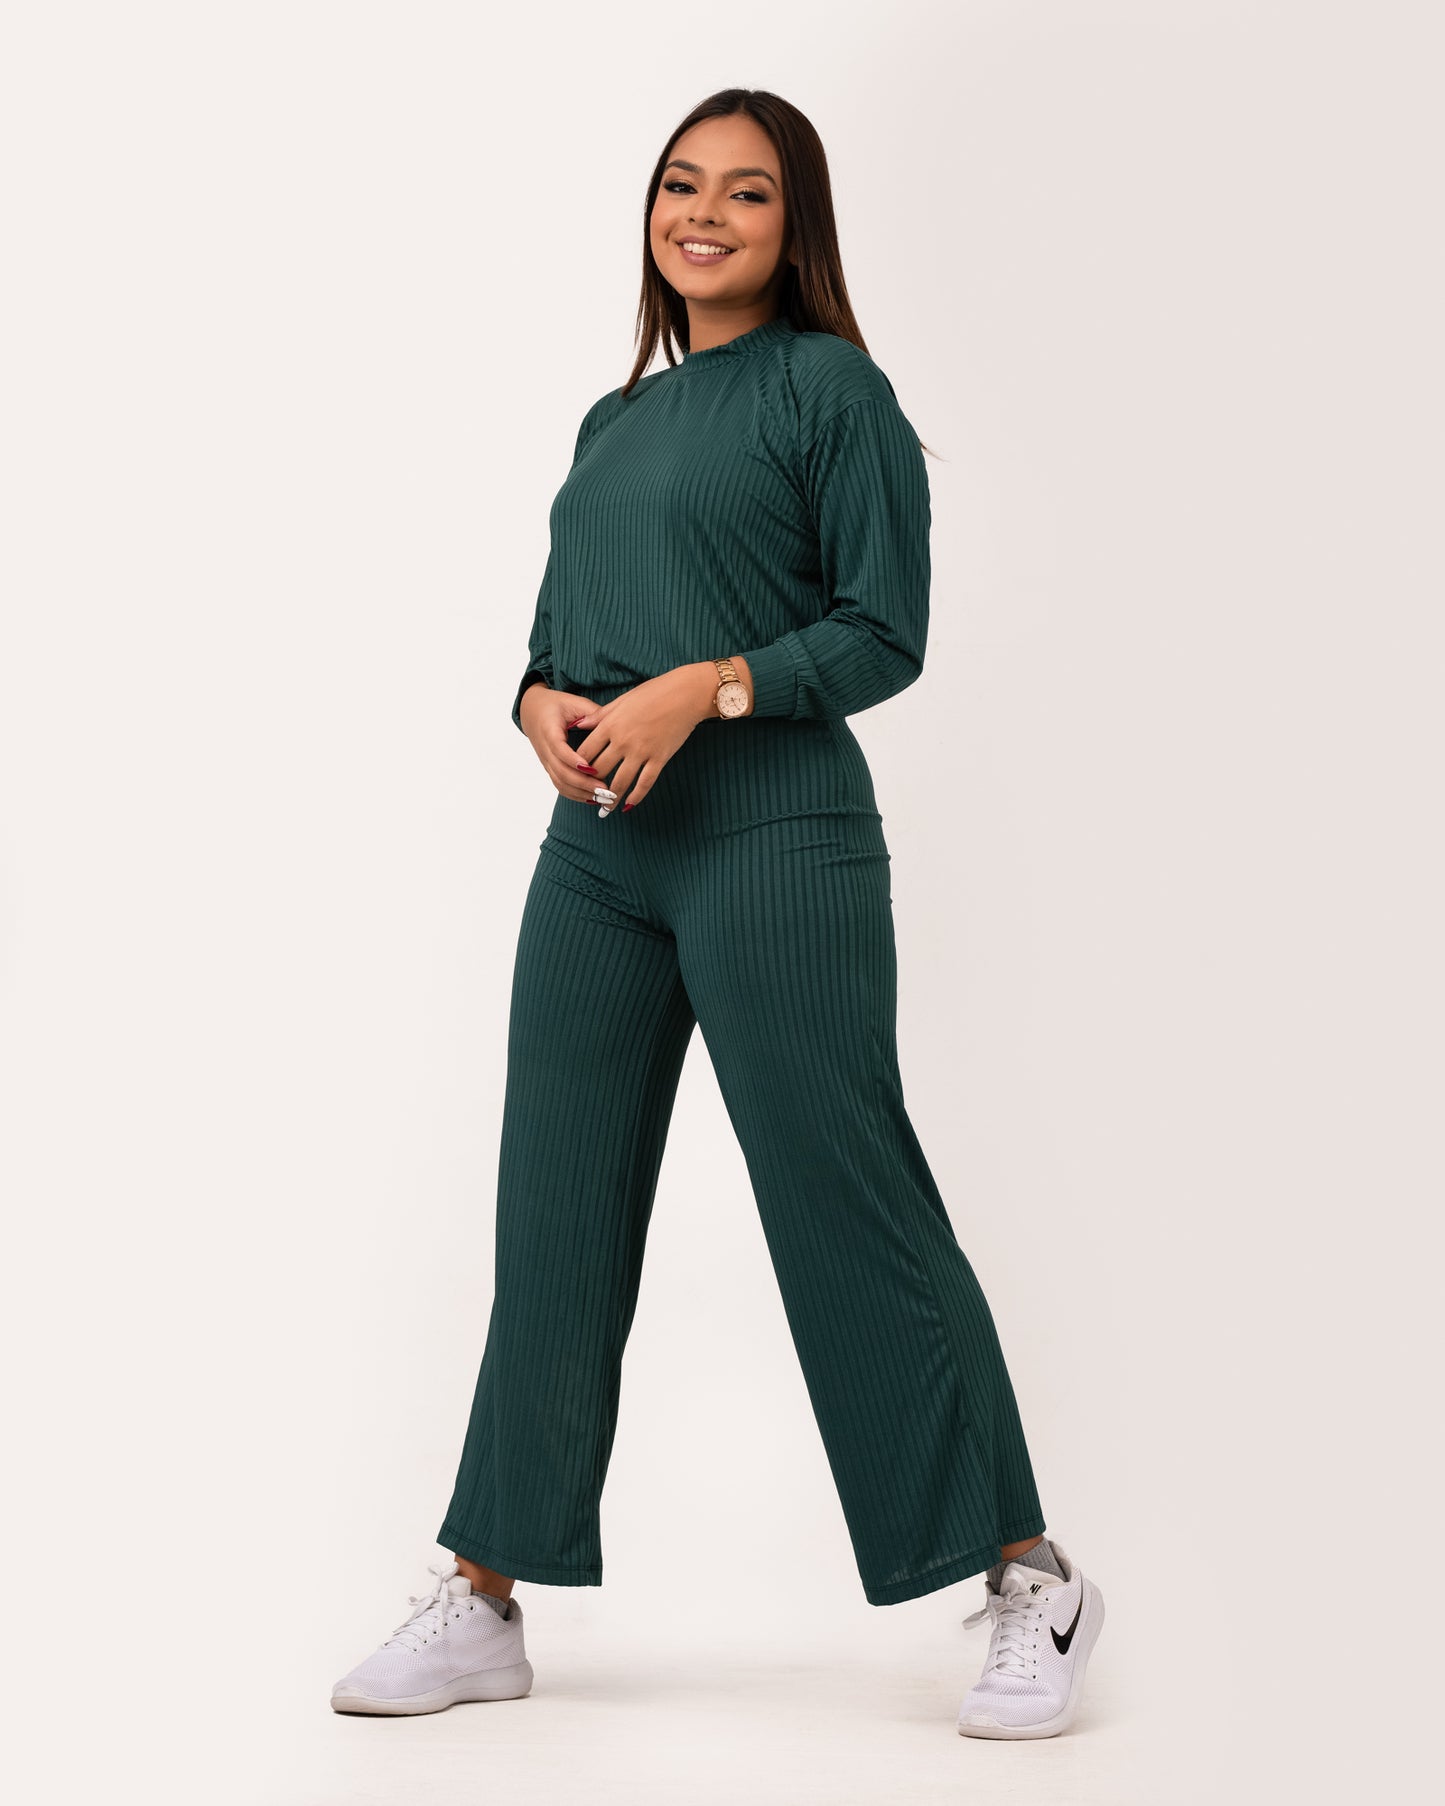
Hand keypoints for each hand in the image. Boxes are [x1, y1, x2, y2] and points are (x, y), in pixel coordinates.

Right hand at [518, 680, 626, 805]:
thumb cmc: (555, 704)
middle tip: (606, 789)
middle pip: (561, 772)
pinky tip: (593, 799)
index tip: (593, 769)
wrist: (532, 710)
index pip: (559, 750)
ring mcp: (546, 761)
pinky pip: (560, 785)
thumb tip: (614, 724)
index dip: (574, 761)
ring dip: (582, 793)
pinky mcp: (550, 768)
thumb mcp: (574, 702)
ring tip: (604, 798)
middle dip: (584, 784)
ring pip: (560, 783)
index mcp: (549, 730)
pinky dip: (576, 795)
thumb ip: (592, 713)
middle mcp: (544, 749)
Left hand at [567, 663, 720, 810]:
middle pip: (599, 769)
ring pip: (621, 781)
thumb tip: (578, 725)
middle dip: (591, 785)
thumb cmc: (654, 692)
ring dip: (610, 798)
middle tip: (587, 795)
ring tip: (605, 810)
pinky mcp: (660, 758)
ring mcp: (642, 751)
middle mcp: (623, 740)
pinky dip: (636, 796)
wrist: (686, 694)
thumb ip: (600, 715)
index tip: (575, 774)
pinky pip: (645, 782)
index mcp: (611, 724)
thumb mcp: (622, 700)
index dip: (577, 765)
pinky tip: (629, 805)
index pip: (586, 751)